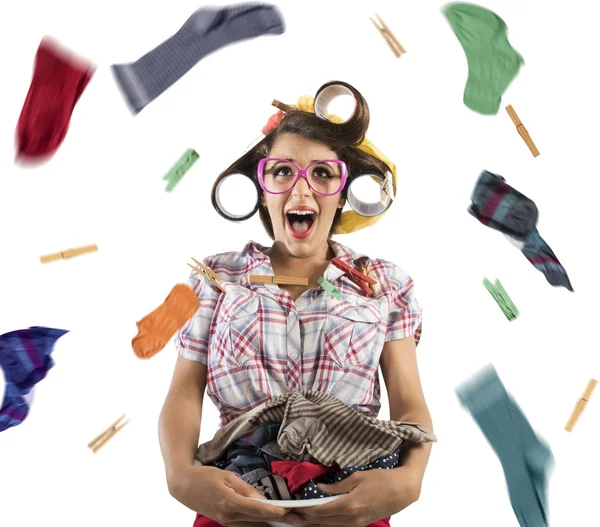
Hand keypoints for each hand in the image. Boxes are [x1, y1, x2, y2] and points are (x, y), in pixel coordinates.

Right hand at [169, 465, 305, 526]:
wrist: (183, 486)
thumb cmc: (205, 476)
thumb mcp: (227, 476)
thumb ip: (245, 489)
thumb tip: (262, 499)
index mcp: (229, 503)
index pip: (256, 509)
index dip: (273, 511)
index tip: (287, 511)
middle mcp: (229, 516)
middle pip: (258, 520)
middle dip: (279, 521)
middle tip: (299, 519)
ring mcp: (226, 522)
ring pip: (253, 526)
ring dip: (271, 524)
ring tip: (291, 521)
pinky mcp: (225, 522)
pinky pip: (246, 525)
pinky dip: (259, 523)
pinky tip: (271, 521)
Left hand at [292, 466, 421, 526]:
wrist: (402, 490)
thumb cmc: (381, 479)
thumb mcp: (357, 477)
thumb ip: (336, 486)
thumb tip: (319, 489)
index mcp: (349, 505)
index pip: (320, 511)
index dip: (305, 509)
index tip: (293, 506)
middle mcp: (351, 519)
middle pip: (322, 522)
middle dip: (305, 518)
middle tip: (291, 514)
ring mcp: (357, 524)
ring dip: (314, 523)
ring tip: (301, 518)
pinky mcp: (360, 525)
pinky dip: (326, 524)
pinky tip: (319, 520)